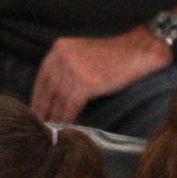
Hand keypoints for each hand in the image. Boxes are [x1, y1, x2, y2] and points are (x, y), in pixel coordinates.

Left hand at [30, 28, 170, 123]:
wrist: (139, 49)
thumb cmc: (118, 54)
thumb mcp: (87, 52)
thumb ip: (72, 65)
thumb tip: (63, 90)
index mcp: (61, 48)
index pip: (43, 76)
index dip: (39, 95)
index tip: (37, 109)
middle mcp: (63, 56)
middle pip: (47, 88)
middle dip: (43, 108)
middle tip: (40, 124)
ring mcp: (74, 69)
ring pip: (58, 98)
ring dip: (54, 116)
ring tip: (52, 130)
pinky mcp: (87, 82)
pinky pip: (71, 104)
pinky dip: (67, 116)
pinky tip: (67, 126)